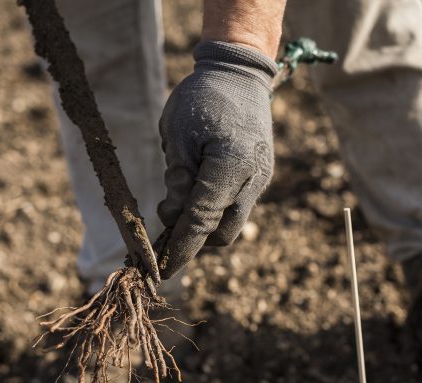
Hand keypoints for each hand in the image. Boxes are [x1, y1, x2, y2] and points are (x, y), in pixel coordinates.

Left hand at [156, 41, 277, 278]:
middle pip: (222, 233)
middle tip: (164, 224)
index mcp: (232, 167)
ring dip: (205, 223)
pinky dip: (215, 207)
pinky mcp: (260, 176)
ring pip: (231, 222)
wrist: (239, 73)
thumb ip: (178, 181)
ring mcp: (261, 179)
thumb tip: (173, 218)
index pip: (202, 221)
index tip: (160, 270)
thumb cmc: (202, 98)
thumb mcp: (177, 136)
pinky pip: (237, 205)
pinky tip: (196, 189)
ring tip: (179, 199)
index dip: (179, 248)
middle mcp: (253, 179)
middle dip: (194, 238)